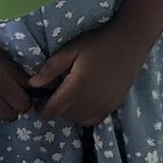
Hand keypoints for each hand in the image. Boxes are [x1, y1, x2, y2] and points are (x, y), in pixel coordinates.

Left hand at [25, 26, 142, 132]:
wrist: (130, 43)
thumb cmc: (98, 43)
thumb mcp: (71, 50)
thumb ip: (51, 68)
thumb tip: (33, 84)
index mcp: (76, 87)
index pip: (53, 110)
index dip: (41, 110)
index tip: (38, 102)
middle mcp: (90, 101)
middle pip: (64, 116)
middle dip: (55, 109)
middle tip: (53, 95)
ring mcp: (103, 105)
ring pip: (78, 120)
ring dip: (69, 113)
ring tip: (69, 97)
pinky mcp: (113, 105)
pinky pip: (93, 119)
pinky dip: (84, 116)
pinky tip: (84, 102)